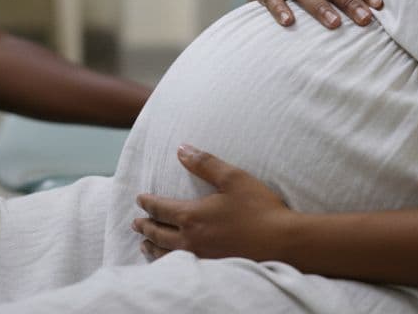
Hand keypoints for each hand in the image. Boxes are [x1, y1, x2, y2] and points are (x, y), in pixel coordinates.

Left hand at [133, 145, 293, 261]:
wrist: (282, 242)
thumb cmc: (259, 208)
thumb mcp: (233, 178)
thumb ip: (205, 163)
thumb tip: (181, 149)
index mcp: (192, 216)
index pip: (160, 208)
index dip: (148, 202)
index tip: (139, 199)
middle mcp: (190, 239)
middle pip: (158, 232)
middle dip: (144, 226)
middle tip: (135, 223)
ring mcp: (199, 257)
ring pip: (165, 253)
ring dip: (151, 246)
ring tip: (144, 244)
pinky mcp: (211, 268)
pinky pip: (179, 266)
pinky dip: (166, 262)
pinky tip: (169, 261)